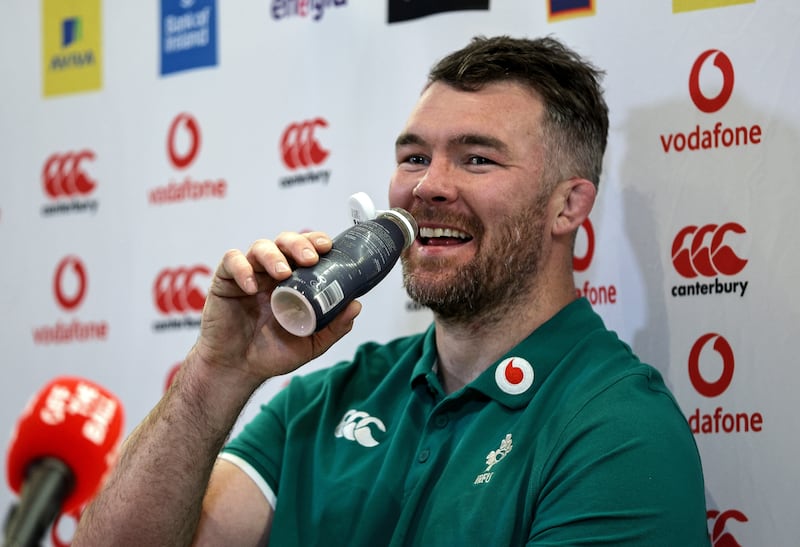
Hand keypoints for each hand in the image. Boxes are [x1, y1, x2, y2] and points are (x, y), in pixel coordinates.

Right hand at [189, 231, 361, 384]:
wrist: (237, 370)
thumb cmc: (272, 354)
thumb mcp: (310, 343)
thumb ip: (333, 326)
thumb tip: (356, 305)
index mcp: (293, 281)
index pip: (305, 250)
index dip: (315, 242)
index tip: (327, 247)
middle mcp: (271, 273)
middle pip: (284, 241)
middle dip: (298, 244)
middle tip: (310, 259)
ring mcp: (248, 275)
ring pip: (260, 247)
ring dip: (274, 255)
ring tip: (283, 273)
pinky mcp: (225, 282)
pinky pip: (231, 262)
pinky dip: (242, 269)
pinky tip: (251, 287)